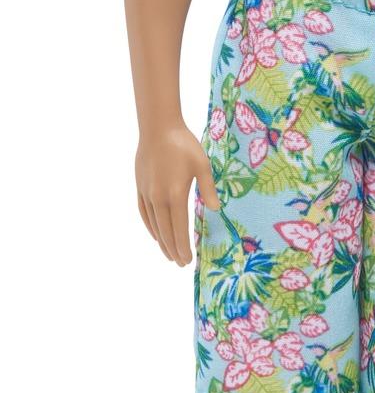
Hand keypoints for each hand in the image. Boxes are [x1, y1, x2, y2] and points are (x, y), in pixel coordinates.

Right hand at [135, 119, 219, 265]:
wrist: (158, 128)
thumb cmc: (183, 145)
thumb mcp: (202, 166)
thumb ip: (209, 189)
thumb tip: (216, 209)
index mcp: (175, 194)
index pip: (179, 228)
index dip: (183, 246)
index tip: (188, 260)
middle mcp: (158, 198)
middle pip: (165, 231)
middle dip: (173, 249)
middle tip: (180, 263)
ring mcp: (147, 194)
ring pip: (154, 225)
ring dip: (161, 241)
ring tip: (169, 254)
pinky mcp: (140, 187)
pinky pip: (144, 213)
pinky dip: (150, 226)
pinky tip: (155, 233)